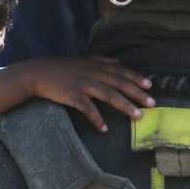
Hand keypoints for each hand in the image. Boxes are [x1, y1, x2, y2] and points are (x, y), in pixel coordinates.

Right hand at [16, 56, 154, 131]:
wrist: (37, 73)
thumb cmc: (60, 68)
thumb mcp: (82, 60)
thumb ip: (100, 61)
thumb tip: (118, 62)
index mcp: (95, 65)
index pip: (120, 70)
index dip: (135, 77)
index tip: (150, 85)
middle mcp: (92, 73)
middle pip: (119, 83)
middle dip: (137, 93)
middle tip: (152, 103)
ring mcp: (82, 84)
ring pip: (108, 95)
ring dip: (124, 105)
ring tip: (138, 116)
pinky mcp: (72, 95)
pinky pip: (87, 108)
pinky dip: (96, 118)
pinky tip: (104, 128)